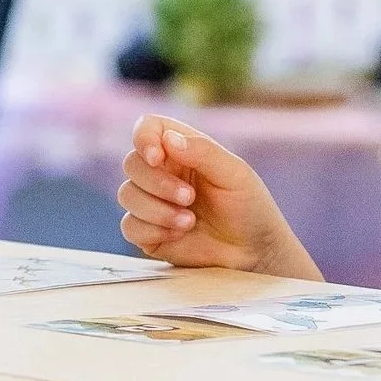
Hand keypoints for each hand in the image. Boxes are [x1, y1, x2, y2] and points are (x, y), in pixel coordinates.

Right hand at [116, 115, 318, 279]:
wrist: (254, 253)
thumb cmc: (249, 207)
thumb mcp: (234, 174)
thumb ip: (203, 152)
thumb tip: (167, 139)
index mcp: (182, 149)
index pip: (147, 128)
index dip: (144, 139)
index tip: (157, 157)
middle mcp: (162, 173)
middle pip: (132, 164)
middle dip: (158, 182)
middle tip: (190, 197)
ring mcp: (153, 203)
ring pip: (126, 195)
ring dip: (157, 209)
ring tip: (189, 221)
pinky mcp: (148, 233)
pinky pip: (129, 226)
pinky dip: (151, 230)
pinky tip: (178, 235)